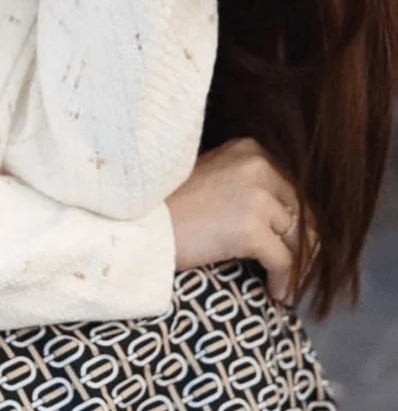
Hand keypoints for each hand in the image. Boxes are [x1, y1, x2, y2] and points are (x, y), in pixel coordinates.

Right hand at [165, 137, 318, 304]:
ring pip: (299, 240)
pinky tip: (275, 293)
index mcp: (251, 150)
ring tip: (283, 284)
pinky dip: (284, 282)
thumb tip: (287, 219)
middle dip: (301, 247)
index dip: (295, 223)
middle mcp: (259, 166)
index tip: (290, 245)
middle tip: (291, 271)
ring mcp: (256, 197)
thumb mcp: (216, 176)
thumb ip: (249, 185)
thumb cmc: (172, 203)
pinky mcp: (252, 229)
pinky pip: (285, 263)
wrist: (142, 221)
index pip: (293, 191)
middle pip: (302, 215)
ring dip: (295, 267)